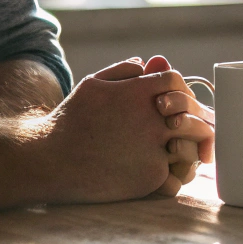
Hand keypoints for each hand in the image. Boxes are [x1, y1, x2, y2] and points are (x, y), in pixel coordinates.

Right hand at [32, 58, 213, 202]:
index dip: (178, 92)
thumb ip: (122, 71)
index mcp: (139, 92)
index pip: (177, 82)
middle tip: (182, 134)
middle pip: (194, 115)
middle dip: (191, 122)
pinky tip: (156, 177)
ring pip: (192, 149)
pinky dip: (169, 180)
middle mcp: (152, 118)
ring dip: (186, 153)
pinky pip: (176, 179)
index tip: (172, 106)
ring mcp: (153, 149)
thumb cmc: (70, 121)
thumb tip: (147, 63)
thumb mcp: (92, 85)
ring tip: (174, 156)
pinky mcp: (150, 178)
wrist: (48, 160)